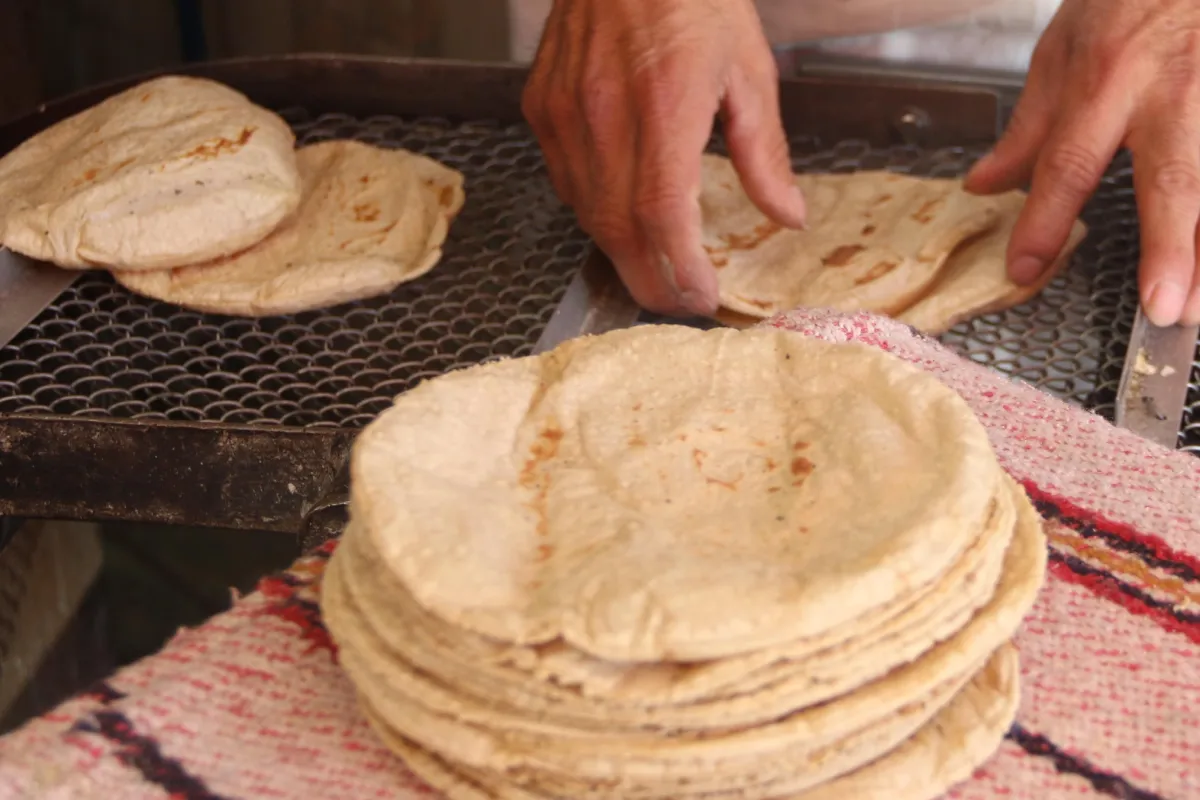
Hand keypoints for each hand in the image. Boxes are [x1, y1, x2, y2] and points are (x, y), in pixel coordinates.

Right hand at [521, 0, 806, 315]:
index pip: (662, 213)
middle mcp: (604, 113)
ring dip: (624, 255)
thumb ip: (764, 152)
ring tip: (658, 272)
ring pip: (587, 215)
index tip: (703, 296)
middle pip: (619, 230)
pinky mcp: (542, 108)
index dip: (681, 268)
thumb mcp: (749, 69)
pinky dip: (595, 214)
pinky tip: (622, 220)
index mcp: (665, 102)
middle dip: (652, 282)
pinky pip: (565, 184)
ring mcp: (565, 113)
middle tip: (682, 304)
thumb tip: (787, 214)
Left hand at [966, 0, 1199, 326]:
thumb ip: (1029, 127)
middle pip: (1173, 176)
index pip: (1068, 162)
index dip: (1044, 220)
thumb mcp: (1061, 50)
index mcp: (1107, 77)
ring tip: (1199, 308)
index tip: (1025, 269)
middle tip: (1163, 307)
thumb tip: (984, 185)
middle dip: (1170, 247)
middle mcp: (1172, 89)